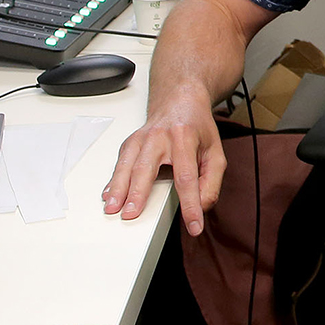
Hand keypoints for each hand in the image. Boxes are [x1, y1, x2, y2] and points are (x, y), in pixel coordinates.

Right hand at [99, 96, 224, 235]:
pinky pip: (119, 163)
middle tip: (130, 215)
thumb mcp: (215, 152)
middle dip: (138, 194)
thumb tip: (202, 206)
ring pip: (126, 165)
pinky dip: (113, 181)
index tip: (193, 225)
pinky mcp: (130, 143)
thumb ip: (212, 181)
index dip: (190, 204)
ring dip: (118, 189)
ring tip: (112, 208)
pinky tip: (108, 195)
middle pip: (146, 168)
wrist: (180, 99)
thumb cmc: (197, 127)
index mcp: (184, 138)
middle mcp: (159, 137)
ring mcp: (141, 138)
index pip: (187, 177)